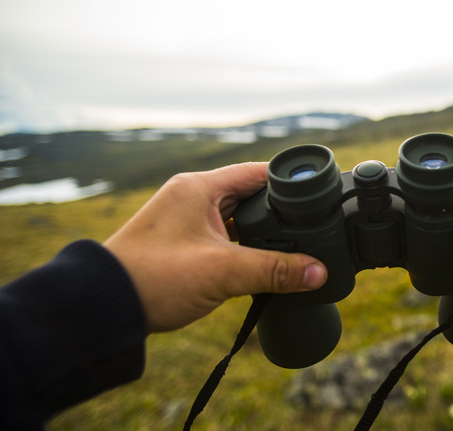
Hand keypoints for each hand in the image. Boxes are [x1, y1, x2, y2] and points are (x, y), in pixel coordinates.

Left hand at [104, 162, 326, 332]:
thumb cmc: (154, 278)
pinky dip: (243, 247)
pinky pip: (224, 237)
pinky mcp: (182, 242)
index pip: (257, 173)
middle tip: (310, 228)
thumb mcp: (222, 271)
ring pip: (238, 219)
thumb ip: (275, 270)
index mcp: (199, 187)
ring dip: (260, 234)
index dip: (289, 183)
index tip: (317, 196)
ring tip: (290, 250)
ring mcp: (186, 219)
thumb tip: (319, 272)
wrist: (103, 308)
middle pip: (250, 196)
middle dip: (279, 214)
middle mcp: (192, 196)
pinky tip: (259, 265)